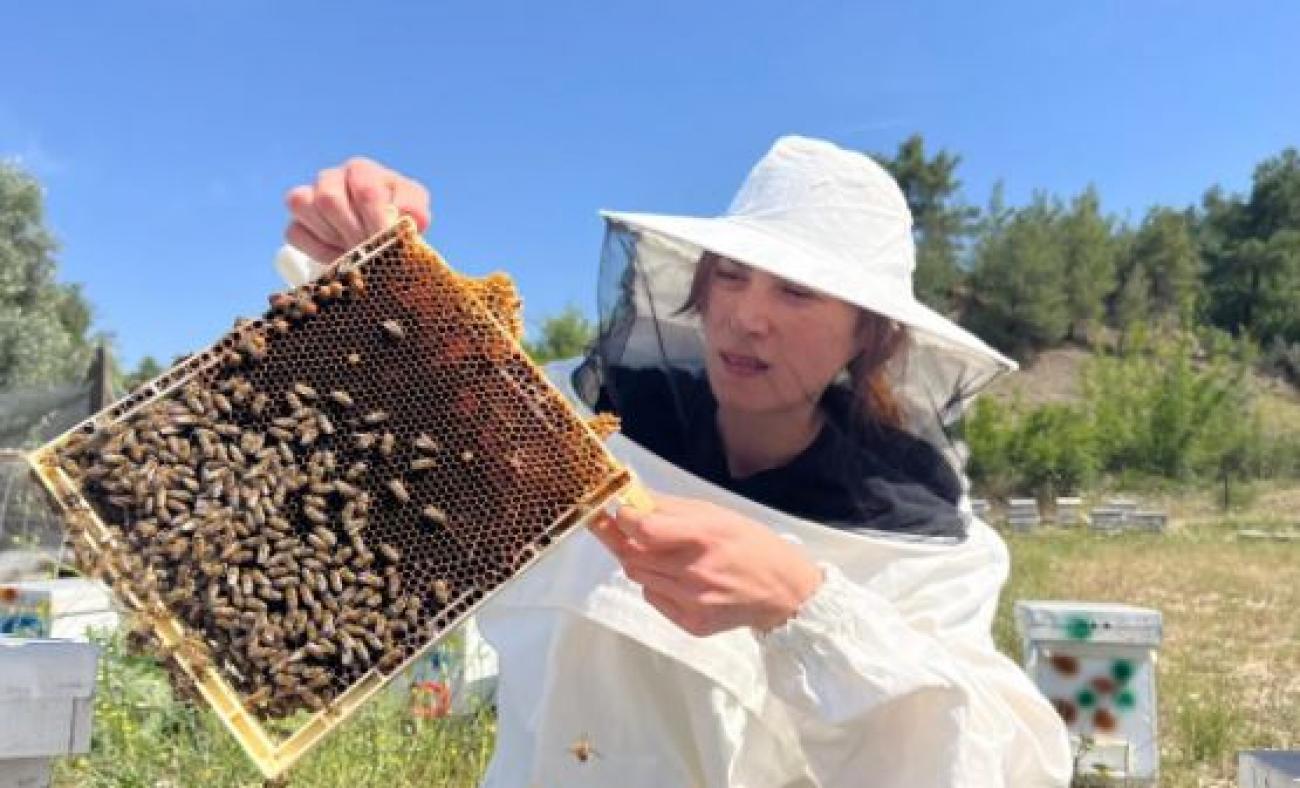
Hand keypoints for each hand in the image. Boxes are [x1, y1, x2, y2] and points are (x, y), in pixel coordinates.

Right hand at [284, 157, 431, 262]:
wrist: (381, 237)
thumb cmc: (399, 217)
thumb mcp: (415, 211)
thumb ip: (414, 209)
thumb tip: (401, 214)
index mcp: (361, 170)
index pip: (364, 189)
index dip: (376, 217)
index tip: (388, 241)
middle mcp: (331, 177)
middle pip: (329, 199)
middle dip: (354, 232)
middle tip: (372, 252)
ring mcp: (309, 197)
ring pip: (305, 207)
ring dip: (335, 238)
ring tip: (358, 252)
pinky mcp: (296, 222)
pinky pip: (295, 232)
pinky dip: (318, 250)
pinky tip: (340, 258)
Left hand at [591, 493, 824, 636]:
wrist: (784, 590)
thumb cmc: (751, 544)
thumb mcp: (716, 514)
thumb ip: (671, 507)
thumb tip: (632, 497)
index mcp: (704, 537)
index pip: (643, 530)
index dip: (623, 520)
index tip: (619, 512)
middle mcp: (695, 572)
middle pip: (632, 555)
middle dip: (624, 540)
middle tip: (630, 531)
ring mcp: (693, 602)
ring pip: (639, 577)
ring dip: (641, 561)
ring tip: (664, 554)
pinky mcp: (692, 623)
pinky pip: (653, 598)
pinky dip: (656, 585)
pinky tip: (678, 578)